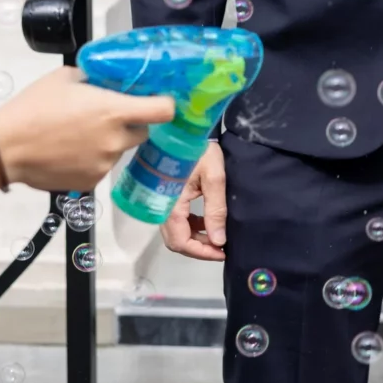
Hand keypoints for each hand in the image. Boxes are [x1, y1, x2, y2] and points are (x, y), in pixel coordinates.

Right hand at [0, 65, 174, 196]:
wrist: (5, 148)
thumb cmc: (33, 107)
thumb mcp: (65, 78)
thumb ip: (93, 78)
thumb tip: (104, 80)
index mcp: (114, 111)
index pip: (162, 111)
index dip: (164, 105)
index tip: (157, 102)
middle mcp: (115, 141)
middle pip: (142, 133)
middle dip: (131, 124)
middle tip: (108, 117)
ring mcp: (104, 165)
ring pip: (118, 151)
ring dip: (108, 143)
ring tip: (78, 136)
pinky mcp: (90, 183)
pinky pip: (100, 167)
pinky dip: (91, 160)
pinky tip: (69, 153)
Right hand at [161, 138, 227, 262]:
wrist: (185, 129)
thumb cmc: (200, 150)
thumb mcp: (214, 178)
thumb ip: (215, 210)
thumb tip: (218, 241)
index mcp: (171, 204)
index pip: (180, 241)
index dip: (201, 252)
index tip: (222, 252)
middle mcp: (161, 207)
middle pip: (176, 241)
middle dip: (199, 248)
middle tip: (221, 248)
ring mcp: (162, 203)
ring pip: (176, 233)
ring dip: (196, 239)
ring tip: (218, 237)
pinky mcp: (166, 197)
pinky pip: (177, 221)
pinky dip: (192, 227)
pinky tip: (208, 223)